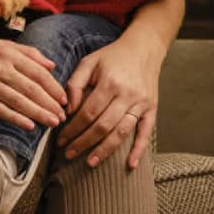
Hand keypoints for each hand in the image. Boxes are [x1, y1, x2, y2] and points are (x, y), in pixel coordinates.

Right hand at [0, 36, 65, 129]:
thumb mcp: (4, 44)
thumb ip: (29, 53)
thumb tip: (52, 65)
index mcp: (9, 54)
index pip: (38, 73)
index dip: (54, 87)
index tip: (64, 99)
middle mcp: (0, 69)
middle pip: (31, 89)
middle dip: (50, 104)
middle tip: (63, 116)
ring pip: (18, 101)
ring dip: (38, 113)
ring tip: (52, 123)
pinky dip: (15, 118)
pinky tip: (29, 126)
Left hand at [61, 31, 163, 168]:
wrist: (144, 48)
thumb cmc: (112, 56)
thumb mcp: (89, 62)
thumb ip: (74, 84)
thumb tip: (68, 110)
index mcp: (110, 82)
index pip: (88, 113)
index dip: (73, 129)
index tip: (61, 140)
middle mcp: (127, 94)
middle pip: (103, 126)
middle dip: (84, 143)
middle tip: (69, 154)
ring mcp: (141, 103)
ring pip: (122, 132)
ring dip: (105, 150)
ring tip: (91, 162)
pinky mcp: (152, 108)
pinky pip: (146, 132)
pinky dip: (139, 149)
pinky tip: (130, 164)